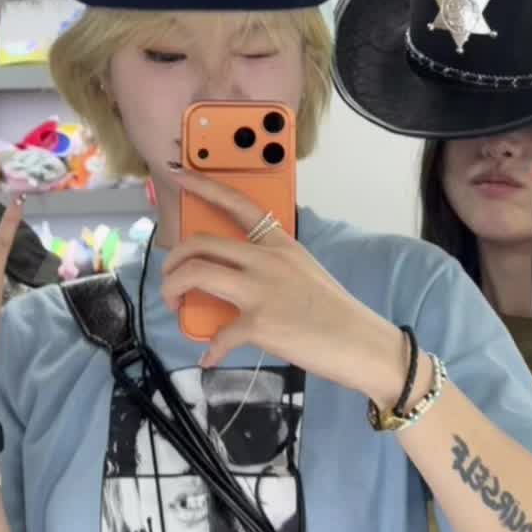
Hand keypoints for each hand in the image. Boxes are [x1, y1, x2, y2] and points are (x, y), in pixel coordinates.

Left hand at [161, 170, 402, 391]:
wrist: (361, 344)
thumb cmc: (335, 311)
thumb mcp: (304, 272)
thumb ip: (271, 267)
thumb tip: (238, 281)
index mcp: (280, 243)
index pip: (237, 203)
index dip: (202, 186)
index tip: (177, 173)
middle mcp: (266, 259)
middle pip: (201, 243)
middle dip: (174, 259)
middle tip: (170, 277)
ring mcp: (260, 289)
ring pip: (195, 273)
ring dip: (172, 289)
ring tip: (174, 305)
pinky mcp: (258, 323)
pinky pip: (218, 336)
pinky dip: (209, 350)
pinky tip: (209, 358)